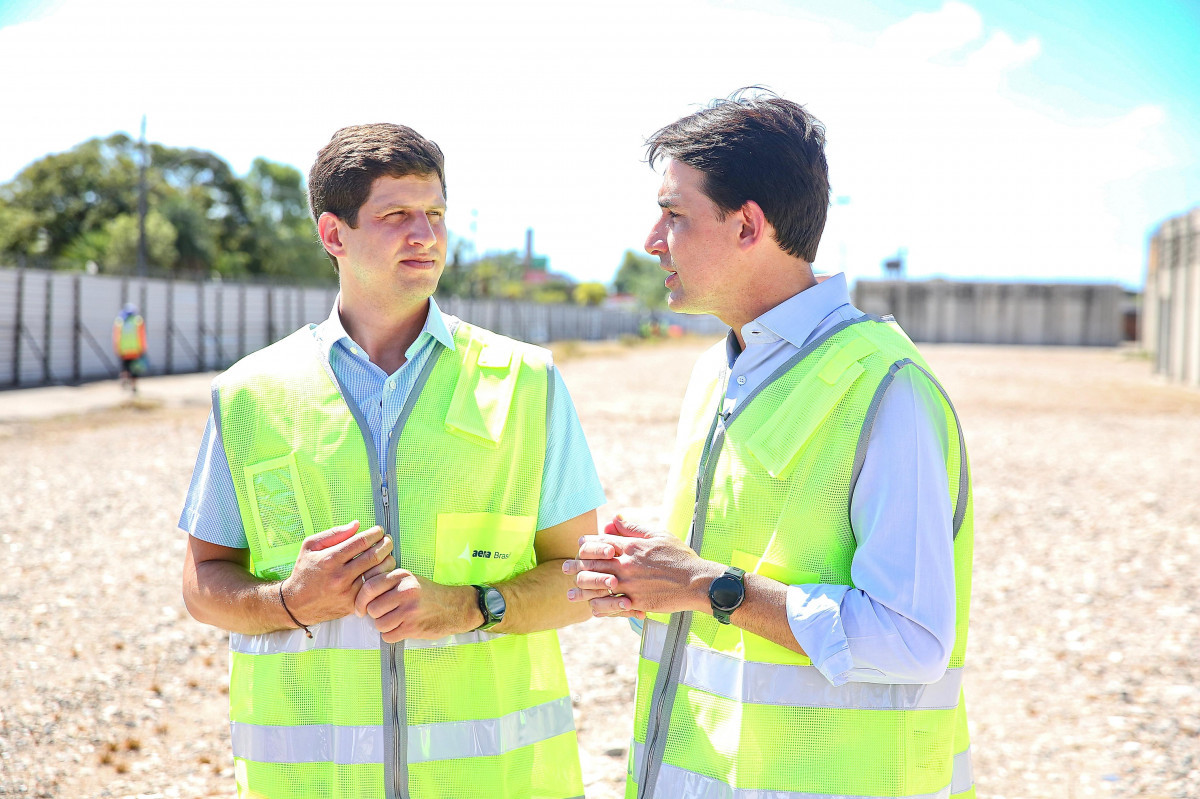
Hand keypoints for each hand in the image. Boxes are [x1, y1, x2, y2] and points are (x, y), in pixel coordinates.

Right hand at [281, 521, 393, 625]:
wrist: (296, 604)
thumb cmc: (304, 572)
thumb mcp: (310, 547)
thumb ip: (334, 533)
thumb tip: (357, 525)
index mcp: (330, 559)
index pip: (361, 542)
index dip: (374, 533)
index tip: (379, 530)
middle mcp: (340, 577)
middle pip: (374, 557)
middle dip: (385, 544)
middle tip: (387, 539)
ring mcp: (348, 592)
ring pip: (378, 573)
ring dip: (387, 560)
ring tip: (387, 553)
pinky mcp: (353, 605)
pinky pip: (374, 588)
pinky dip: (381, 578)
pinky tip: (381, 570)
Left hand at [354, 571, 479, 642]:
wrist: (454, 607)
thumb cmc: (427, 594)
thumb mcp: (409, 579)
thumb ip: (387, 582)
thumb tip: (359, 592)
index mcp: (402, 575)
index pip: (369, 587)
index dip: (360, 601)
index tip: (360, 608)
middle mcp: (405, 590)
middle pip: (372, 608)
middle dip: (375, 615)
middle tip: (385, 614)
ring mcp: (410, 609)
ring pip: (379, 624)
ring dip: (384, 626)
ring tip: (396, 621)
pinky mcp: (413, 627)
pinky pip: (388, 636)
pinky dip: (392, 635)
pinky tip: (402, 628)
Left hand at [563, 516, 720, 617]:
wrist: (696, 582)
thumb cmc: (680, 557)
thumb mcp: (658, 534)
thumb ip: (634, 528)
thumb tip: (614, 520)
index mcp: (631, 547)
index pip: (600, 543)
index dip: (587, 544)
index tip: (579, 547)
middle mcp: (626, 565)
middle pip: (593, 564)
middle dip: (576, 567)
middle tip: (565, 569)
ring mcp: (629, 584)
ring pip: (596, 586)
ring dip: (581, 590)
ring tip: (570, 595)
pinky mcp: (635, 602)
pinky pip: (610, 605)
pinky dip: (598, 607)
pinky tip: (591, 608)